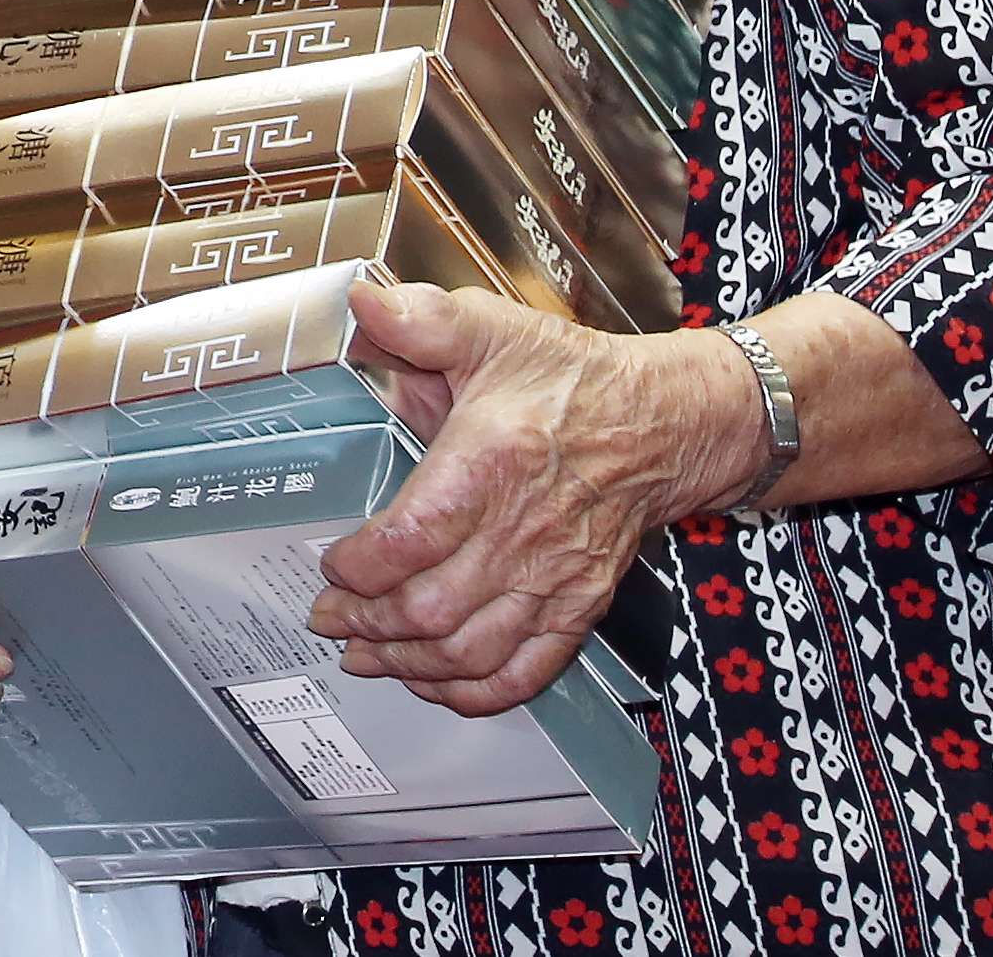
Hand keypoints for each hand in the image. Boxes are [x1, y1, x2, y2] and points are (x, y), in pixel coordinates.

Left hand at [309, 282, 757, 713]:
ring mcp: (555, 578)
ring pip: (472, 650)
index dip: (358, 566)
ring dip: (409, 663)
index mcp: (491, 462)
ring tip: (364, 656)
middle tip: (328, 620)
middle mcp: (523, 532)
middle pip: (431, 608)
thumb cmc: (570, 379)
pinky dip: (476, 692)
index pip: (411, 538)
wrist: (663, 422)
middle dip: (367, 623)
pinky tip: (435, 683)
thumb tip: (358, 300)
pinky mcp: (580, 606)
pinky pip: (528, 671)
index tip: (329, 566)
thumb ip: (419, 317)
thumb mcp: (491, 327)